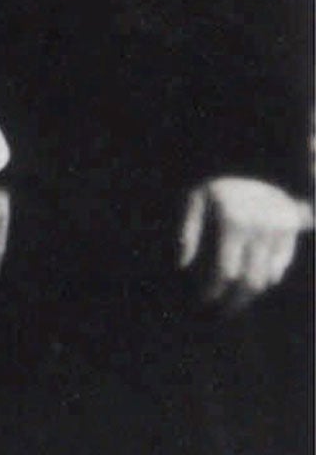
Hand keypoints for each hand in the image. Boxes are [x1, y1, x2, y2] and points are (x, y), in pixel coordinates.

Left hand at [178, 176, 311, 310]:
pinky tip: (247, 283)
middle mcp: (261, 230)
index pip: (226, 272)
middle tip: (219, 314)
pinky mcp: (292, 233)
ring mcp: (280, 232)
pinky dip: (264, 279)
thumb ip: (188, 232)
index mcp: (234, 222)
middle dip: (234, 302)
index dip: (214, 291)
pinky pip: (280, 268)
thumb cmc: (218, 184)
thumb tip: (181, 265)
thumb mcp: (196, 199)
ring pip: (267, 278)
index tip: (202, 301)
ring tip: (230, 302)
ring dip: (248, 295)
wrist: (256, 159)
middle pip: (250, 282)